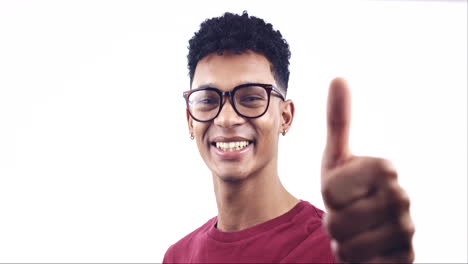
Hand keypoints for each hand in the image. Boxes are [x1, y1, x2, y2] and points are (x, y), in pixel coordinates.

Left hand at [321, 78, 414, 262]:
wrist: (366, 233)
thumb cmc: (347, 193)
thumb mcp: (336, 158)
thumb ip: (338, 121)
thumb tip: (338, 77)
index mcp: (384, 169)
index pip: (332, 188)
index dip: (328, 194)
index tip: (343, 190)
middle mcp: (401, 198)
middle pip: (335, 219)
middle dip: (332, 221)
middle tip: (346, 214)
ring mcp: (407, 231)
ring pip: (346, 247)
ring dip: (342, 243)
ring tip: (356, 232)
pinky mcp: (406, 259)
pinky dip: (355, 260)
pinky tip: (368, 251)